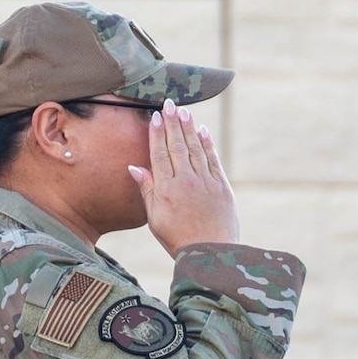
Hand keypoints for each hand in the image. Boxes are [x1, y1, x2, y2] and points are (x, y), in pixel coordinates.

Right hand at [128, 106, 240, 255]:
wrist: (211, 254)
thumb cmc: (178, 239)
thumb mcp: (155, 218)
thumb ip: (147, 190)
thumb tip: (134, 167)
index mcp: (166, 188)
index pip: (159, 153)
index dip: (157, 133)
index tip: (155, 116)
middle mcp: (186, 181)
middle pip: (177, 145)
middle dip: (173, 123)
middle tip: (169, 104)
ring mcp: (206, 182)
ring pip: (196, 149)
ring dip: (189, 128)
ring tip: (184, 112)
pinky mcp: (222, 188)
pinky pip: (213, 160)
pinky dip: (208, 144)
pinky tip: (203, 131)